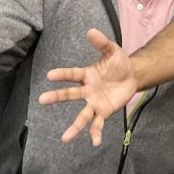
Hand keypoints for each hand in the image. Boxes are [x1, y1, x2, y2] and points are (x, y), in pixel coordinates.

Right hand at [38, 29, 137, 145]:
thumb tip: (91, 31)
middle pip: (70, 95)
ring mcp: (94, 103)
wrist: (132, 76)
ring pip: (82, 116)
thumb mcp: (113, 51)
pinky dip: (95, 133)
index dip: (62, 74)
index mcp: (87, 75)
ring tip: (65, 138)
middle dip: (57, 97)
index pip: (72, 74)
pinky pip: (98, 124)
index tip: (49, 75)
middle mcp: (87, 90)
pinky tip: (95, 142)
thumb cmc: (119, 63)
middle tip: (41, 100)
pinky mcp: (104, 112)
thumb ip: (102, 43)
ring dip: (74, 127)